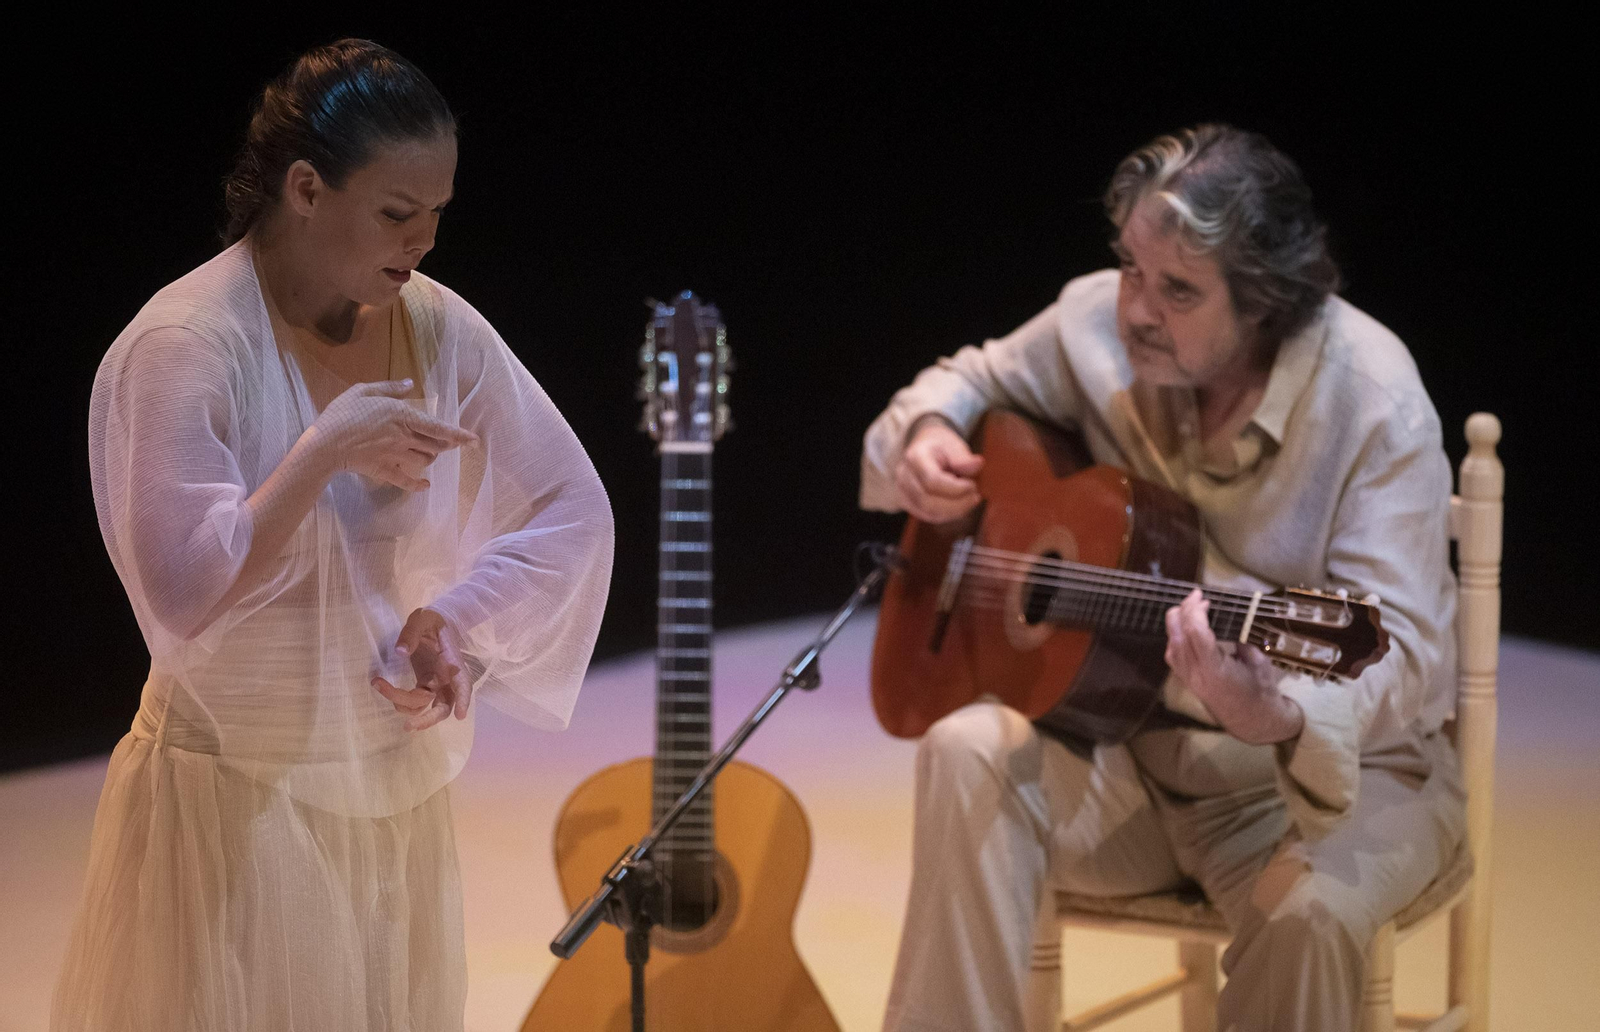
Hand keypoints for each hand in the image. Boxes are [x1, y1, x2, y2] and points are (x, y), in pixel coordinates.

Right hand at [310, 379, 477, 490]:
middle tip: (448, 443)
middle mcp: (405, 437)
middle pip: (435, 445)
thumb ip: (389, 388)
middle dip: (445, 445)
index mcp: (403, 416)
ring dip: (429, 458)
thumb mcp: (363, 391)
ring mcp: (396, 456)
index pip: (438, 427)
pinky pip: (407, 482)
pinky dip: (418, 485)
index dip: (459, 434)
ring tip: (426, 453)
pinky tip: (425, 485)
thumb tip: (410, 384)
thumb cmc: (343, 414)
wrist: (326, 444)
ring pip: (424, 461)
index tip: (474, 440)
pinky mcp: (386, 471)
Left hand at [371, 608, 473, 730]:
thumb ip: (411, 634)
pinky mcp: (424, 685)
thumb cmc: (430, 620)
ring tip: (379, 684)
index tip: (460, 715)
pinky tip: (384, 688)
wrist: (431, 623)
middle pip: (444, 706)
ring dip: (405, 706)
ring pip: (426, 707)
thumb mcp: (422, 620)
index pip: (462, 682)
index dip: (463, 699)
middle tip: (408, 726)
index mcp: (452, 661)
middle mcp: (446, 678)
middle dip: (428, 719)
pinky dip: (401, 701)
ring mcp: (435, 684)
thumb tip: (400, 652)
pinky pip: (416, 702)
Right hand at [895, 418, 984, 522]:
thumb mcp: (953, 445)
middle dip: (956, 504)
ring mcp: (902, 491)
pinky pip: (928, 516)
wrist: (924, 448)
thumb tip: (977, 464)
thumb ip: (963, 457)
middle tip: (975, 497)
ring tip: (970, 500)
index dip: (955, 488)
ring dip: (954, 511)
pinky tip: (960, 506)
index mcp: (914, 457)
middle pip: (927, 501)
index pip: (932, 480)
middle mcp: (904, 476)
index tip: (972, 485)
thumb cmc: (941, 446)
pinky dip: (948, 515)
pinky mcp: (907, 503)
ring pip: (928, 512)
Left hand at [1164, 588, 1303, 744]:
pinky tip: (1187, 629)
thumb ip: (1240, 639)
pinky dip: (1176, 636)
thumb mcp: (1258, 660)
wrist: (1253, 721)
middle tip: (1196, 597)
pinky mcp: (1185, 681)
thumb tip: (1227, 618)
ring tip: (1192, 609)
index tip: (1203, 597)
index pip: (1196, 633)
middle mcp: (1196, 675)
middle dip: (1184, 611)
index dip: (1195, 610)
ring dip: (1178, 622)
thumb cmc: (1261, 690)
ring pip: (1171, 644)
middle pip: (1178, 635)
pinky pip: (1172, 654)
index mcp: (1216, 671)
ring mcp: (1188, 680)